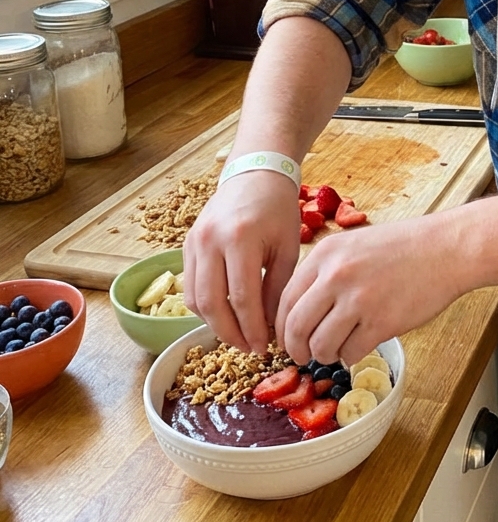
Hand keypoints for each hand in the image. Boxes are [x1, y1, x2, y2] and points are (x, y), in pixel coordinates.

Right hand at [183, 171, 300, 351]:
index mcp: (241, 239)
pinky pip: (190, 286)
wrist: (256, 173)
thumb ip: (277, 288)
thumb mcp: (288, 246)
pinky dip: (205, 306)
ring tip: (239, 335)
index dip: (253, 329)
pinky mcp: (187, 244)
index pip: (243, 298)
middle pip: (212, 304)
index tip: (265, 347)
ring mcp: (194, 242)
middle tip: (250, 348)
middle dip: (230, 333)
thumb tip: (271, 327)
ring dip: (215, 323)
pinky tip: (226, 313)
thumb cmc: (278, 208)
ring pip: (195, 299)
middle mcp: (211, 241)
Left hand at [274, 213, 463, 366]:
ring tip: (338, 348)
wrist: (446, 249)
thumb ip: (325, 272)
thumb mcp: (354, 245)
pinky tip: (363, 342)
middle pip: (295, 328)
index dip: (281, 326)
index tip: (287, 338)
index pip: (284, 299)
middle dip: (296, 349)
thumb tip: (298, 310)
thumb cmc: (404, 247)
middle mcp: (336, 275)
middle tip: (303, 355)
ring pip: (320, 346)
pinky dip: (353, 355)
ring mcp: (358, 299)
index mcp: (326, 253)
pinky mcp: (381, 322)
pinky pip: (350, 353)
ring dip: (325, 355)